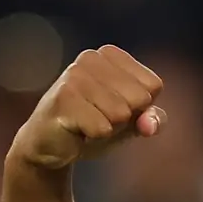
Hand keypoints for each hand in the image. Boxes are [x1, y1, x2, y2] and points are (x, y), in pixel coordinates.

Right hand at [11, 46, 166, 178]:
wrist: (49, 145)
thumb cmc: (92, 126)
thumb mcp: (131, 123)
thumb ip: (153, 120)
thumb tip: (150, 124)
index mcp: (110, 56)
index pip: (153, 85)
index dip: (140, 109)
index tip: (114, 110)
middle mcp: (91, 58)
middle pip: (140, 99)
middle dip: (124, 120)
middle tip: (98, 119)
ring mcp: (75, 76)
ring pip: (121, 113)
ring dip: (107, 128)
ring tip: (86, 124)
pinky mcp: (64, 98)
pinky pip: (102, 127)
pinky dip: (94, 137)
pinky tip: (75, 130)